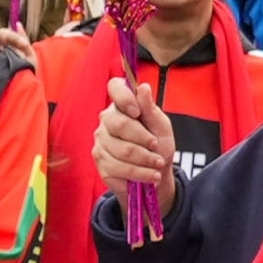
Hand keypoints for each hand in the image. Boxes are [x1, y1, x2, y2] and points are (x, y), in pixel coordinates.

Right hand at [91, 76, 177, 209]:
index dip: (125, 98)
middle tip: (156, 146)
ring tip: (157, 165)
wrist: (155, 172)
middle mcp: (107, 121)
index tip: (138, 113)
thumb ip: (150, 108)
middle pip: (120, 124)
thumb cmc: (158, 144)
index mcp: (122, 105)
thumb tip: (143, 87)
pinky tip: (150, 175)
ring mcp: (101, 142)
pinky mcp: (101, 162)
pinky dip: (140, 173)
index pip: (115, 87)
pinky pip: (120, 168)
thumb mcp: (161, 126)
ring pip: (122, 150)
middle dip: (144, 139)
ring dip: (145, 160)